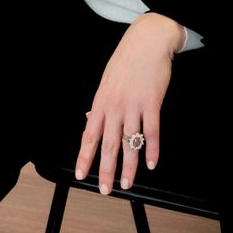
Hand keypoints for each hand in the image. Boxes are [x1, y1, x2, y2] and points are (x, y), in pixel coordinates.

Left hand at [75, 13, 184, 194]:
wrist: (146, 43)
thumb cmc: (125, 62)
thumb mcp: (105, 82)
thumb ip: (99, 105)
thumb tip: (89, 120)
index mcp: (100, 103)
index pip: (89, 136)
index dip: (84, 157)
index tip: (80, 173)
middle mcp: (114, 107)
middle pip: (108, 145)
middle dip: (105, 170)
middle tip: (105, 189)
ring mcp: (133, 106)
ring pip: (129, 143)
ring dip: (129, 166)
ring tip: (126, 183)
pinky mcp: (152, 104)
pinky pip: (152, 132)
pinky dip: (152, 150)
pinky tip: (152, 164)